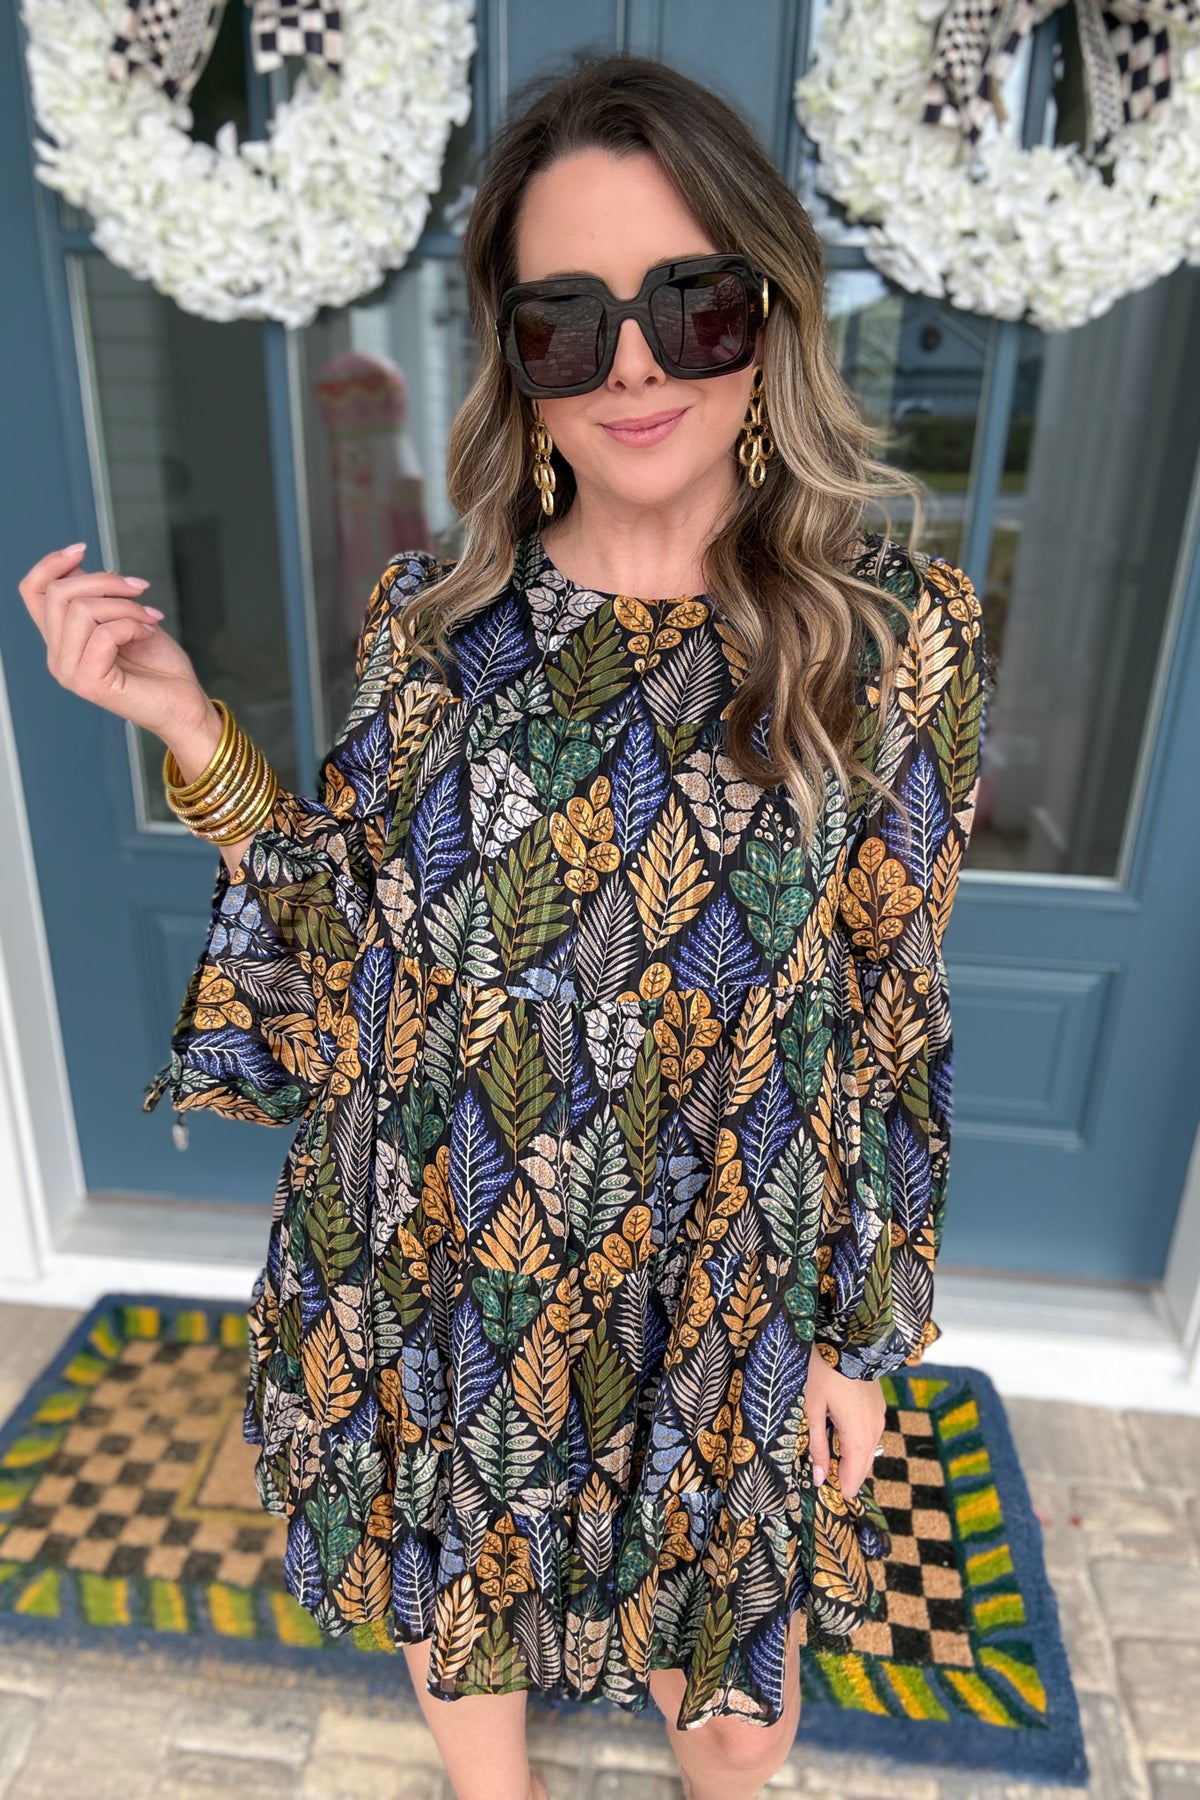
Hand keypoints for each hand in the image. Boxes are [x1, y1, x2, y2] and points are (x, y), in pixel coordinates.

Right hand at [18, 543, 208, 743]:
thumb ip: (97, 597)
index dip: (51, 564)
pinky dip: (132, 625)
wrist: (185, 704)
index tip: (82, 549)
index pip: (32, 592)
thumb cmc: (160, 665)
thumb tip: (76, 564)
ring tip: (149, 618)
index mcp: (61, 641)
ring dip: (125, 606)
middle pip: (59, 594)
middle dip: (105, 581)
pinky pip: (104, 634)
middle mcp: (58, 657)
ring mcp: (70, 672)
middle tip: (140, 589)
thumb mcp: (125, 617)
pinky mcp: (89, 683)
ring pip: (81, 610)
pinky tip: (148, 634)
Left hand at [806, 1346, 885, 1499]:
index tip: (820, 1489)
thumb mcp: (812, 1409)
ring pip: (867, 1451)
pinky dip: (856, 1442)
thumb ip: (817, 1446)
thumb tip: (820, 1479)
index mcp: (858, 1437)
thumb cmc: (823, 1371)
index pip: (853, 1479)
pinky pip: (870, 1434)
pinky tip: (837, 1433)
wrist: (848, 1337)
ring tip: (826, 1452)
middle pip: (863, 1468)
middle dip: (844, 1475)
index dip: (838, 1488)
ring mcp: (879, 1418)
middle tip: (820, 1473)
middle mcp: (875, 1431)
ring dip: (850, 1458)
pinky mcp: (878, 1407)